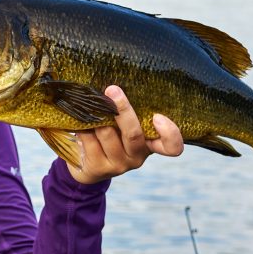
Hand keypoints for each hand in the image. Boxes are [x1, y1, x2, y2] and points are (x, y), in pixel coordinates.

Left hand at [68, 85, 183, 184]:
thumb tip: (116, 86)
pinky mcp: (99, 168)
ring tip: (90, 104)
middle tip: (112, 90)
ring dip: (97, 117)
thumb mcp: (123, 123)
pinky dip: (84, 126)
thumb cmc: (110, 133)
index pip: (172, 146)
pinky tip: (80, 119)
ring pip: (107, 134)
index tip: (157, 116)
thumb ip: (127, 111)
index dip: (170, 133)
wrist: (87, 163)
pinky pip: (90, 140)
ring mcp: (119, 165)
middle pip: (133, 134)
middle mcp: (138, 157)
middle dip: (122, 110)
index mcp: (150, 143)